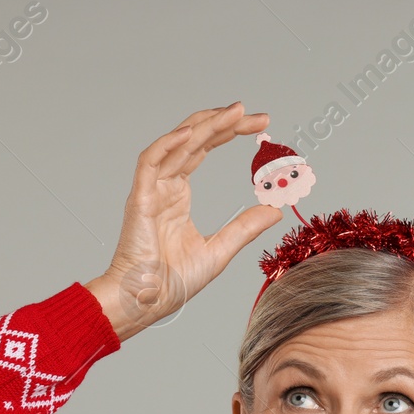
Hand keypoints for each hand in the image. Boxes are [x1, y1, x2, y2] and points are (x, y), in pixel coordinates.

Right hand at [89, 102, 282, 339]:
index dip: (229, 133)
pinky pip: (150, 162)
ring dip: (205, 124)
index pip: (203, 149)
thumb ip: (244, 227)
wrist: (147, 301)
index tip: (260, 126)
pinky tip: (191, 132)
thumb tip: (274, 210)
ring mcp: (150, 189)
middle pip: (193, 139)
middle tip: (256, 114)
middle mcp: (164, 185)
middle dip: (224, 122)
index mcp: (178, 194)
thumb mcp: (220, 249)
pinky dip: (168, 144)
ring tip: (235, 112)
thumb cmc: (174, 282)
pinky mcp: (139, 198)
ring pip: (177, 144)